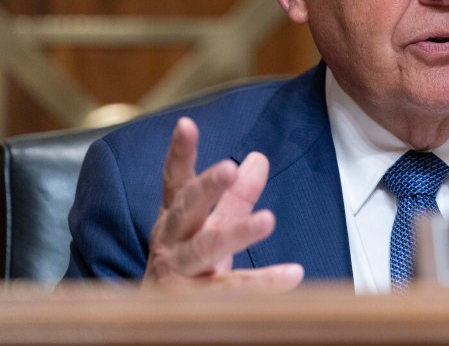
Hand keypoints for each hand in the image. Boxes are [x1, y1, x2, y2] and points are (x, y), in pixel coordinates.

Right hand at [143, 117, 303, 289]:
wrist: (155, 326)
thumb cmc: (188, 267)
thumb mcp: (210, 228)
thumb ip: (235, 197)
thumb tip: (258, 157)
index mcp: (174, 220)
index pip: (175, 182)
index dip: (179, 153)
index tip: (186, 124)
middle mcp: (170, 244)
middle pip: (186, 210)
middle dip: (206, 188)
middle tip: (228, 167)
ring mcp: (178, 275)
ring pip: (205, 250)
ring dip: (236, 233)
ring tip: (268, 220)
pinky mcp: (194, 305)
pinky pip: (233, 292)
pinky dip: (263, 283)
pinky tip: (293, 274)